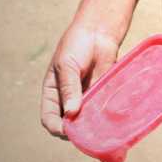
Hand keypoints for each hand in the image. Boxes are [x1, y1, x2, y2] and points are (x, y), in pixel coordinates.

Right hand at [40, 24, 119, 138]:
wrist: (99, 31)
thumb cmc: (76, 45)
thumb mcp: (67, 65)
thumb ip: (69, 88)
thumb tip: (71, 112)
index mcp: (53, 94)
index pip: (49, 118)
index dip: (56, 127)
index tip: (67, 130)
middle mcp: (68, 100)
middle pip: (69, 124)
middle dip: (77, 130)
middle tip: (87, 130)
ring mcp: (86, 99)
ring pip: (87, 121)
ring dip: (93, 125)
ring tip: (100, 122)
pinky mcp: (102, 95)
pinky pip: (103, 110)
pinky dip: (106, 115)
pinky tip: (111, 113)